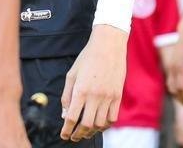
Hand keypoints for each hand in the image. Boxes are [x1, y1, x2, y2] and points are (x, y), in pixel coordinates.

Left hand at [61, 25, 128, 141]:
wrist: (108, 45)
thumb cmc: (87, 58)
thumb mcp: (72, 74)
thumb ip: (67, 95)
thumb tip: (65, 115)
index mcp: (80, 90)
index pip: (72, 118)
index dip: (66, 130)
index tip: (64, 135)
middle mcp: (95, 95)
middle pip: (86, 125)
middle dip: (78, 134)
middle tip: (74, 137)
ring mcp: (108, 97)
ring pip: (99, 124)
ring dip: (91, 131)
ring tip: (85, 132)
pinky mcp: (117, 96)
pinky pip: (112, 118)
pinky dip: (105, 125)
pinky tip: (99, 124)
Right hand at [164, 24, 182, 106]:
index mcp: (182, 66)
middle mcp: (174, 68)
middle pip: (175, 89)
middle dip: (182, 99)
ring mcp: (170, 67)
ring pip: (170, 87)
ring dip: (177, 95)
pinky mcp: (169, 66)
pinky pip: (169, 81)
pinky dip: (175, 89)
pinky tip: (182, 92)